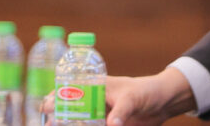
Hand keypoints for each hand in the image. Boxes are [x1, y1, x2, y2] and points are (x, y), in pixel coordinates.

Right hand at [41, 69, 194, 125]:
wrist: (163, 103)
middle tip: (51, 124)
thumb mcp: (133, 98)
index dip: (53, 98)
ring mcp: (97, 117)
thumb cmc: (146, 92)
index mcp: (95, 87)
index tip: (46, 108)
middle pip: (65, 110)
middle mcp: (92, 103)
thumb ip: (122, 111)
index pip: (67, 90)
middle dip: (54, 118)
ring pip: (75, 123)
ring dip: (65, 125)